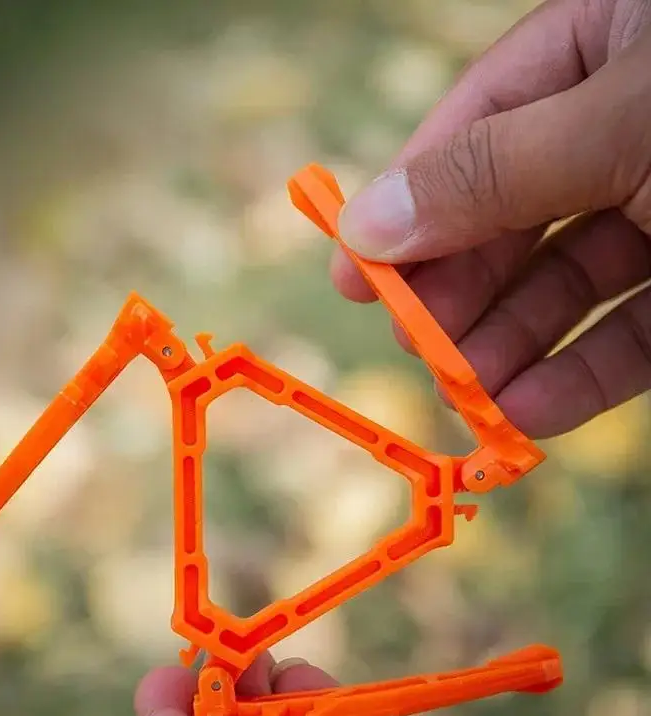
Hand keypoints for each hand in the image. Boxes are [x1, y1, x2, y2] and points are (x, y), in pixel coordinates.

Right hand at [333, 0, 650, 438]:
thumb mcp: (622, 117)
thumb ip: (494, 172)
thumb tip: (367, 224)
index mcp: (603, 40)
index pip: (475, 126)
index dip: (408, 204)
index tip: (355, 277)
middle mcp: (623, 126)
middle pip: (509, 216)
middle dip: (458, 293)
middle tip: (418, 348)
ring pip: (563, 283)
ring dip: (509, 350)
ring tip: (470, 401)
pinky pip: (629, 329)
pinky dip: (580, 377)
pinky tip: (532, 412)